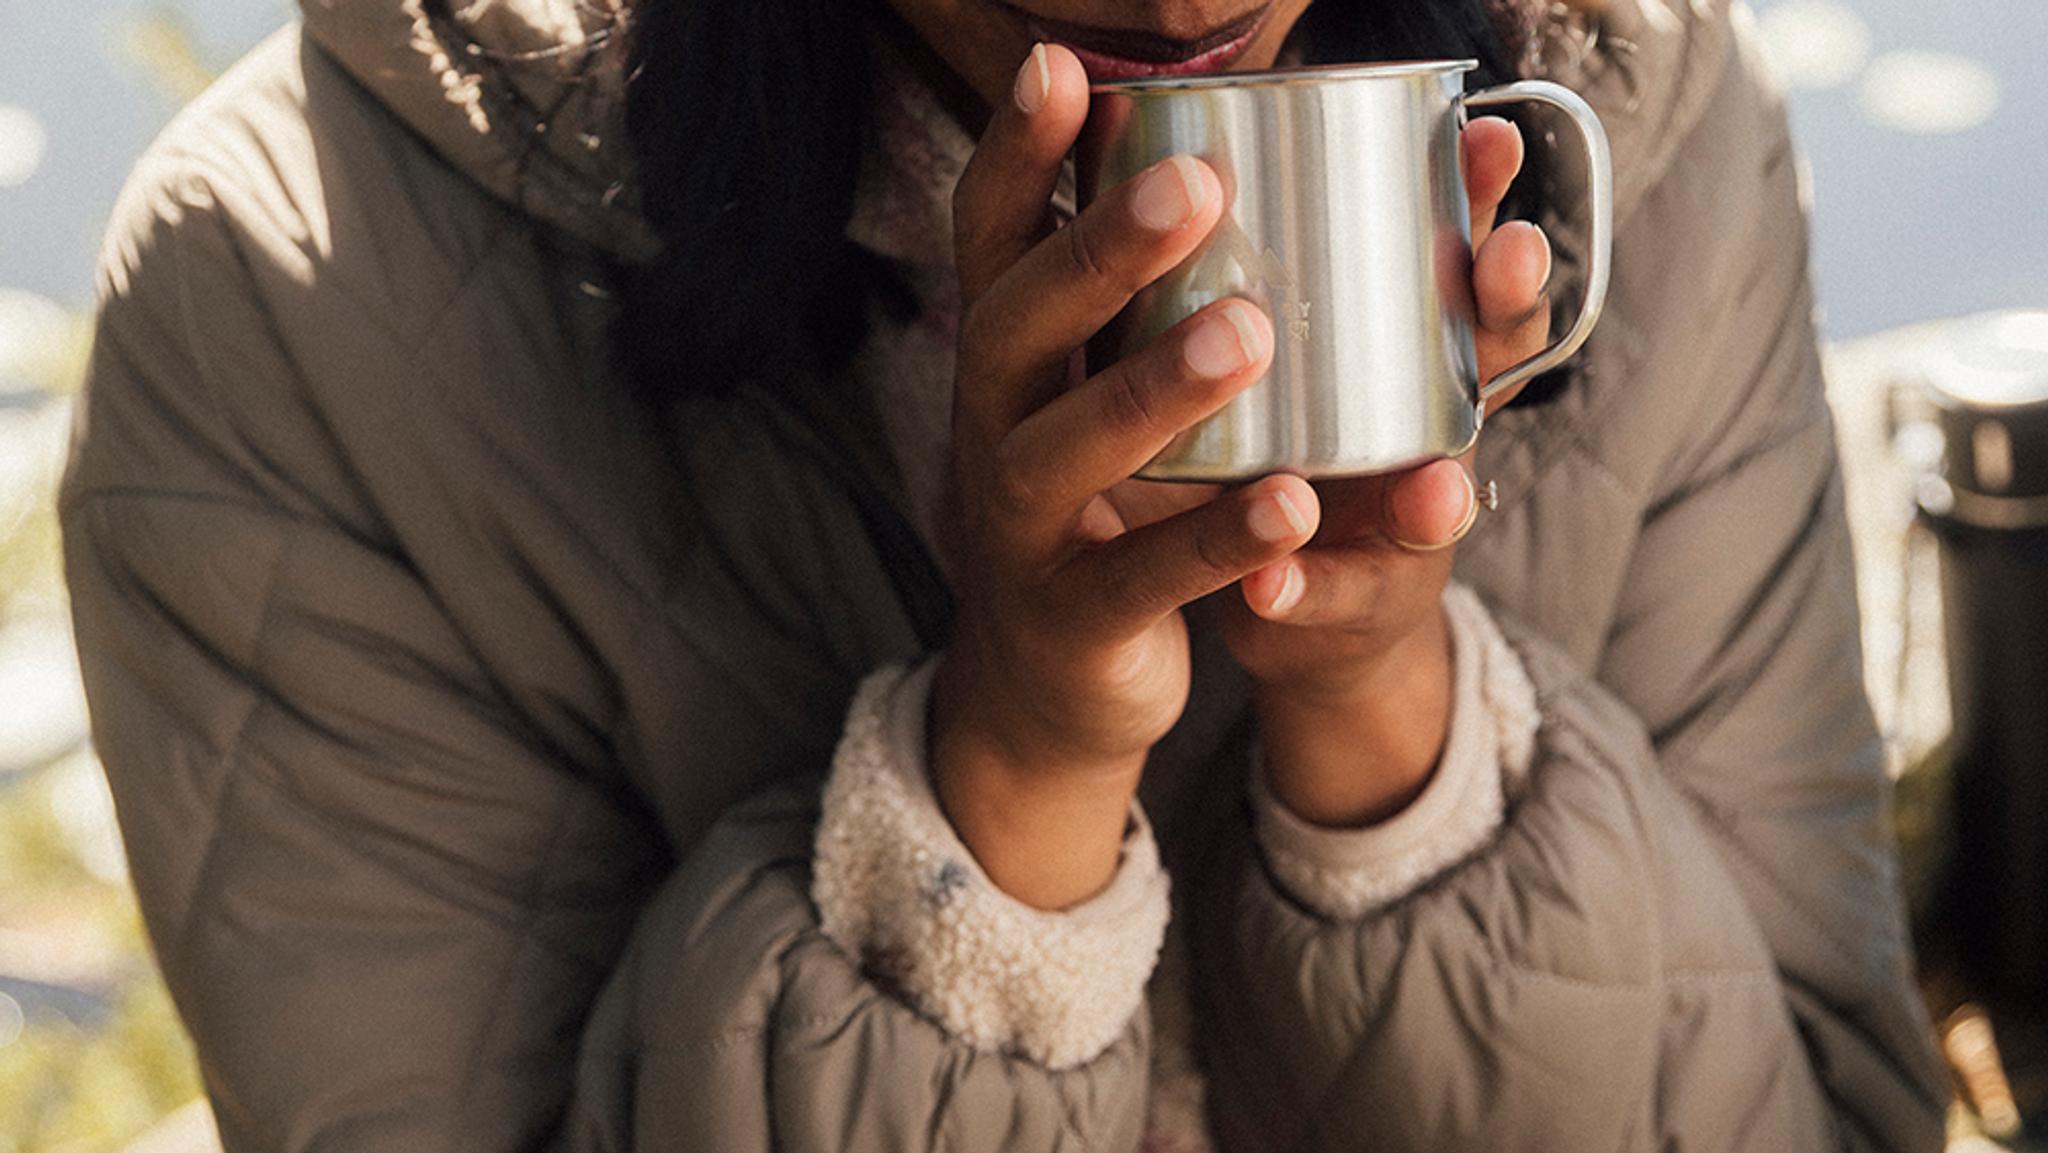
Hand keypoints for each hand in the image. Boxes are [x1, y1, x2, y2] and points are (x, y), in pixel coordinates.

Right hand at [927, 44, 1316, 908]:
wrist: (1049, 685)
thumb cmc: (1101, 503)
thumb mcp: (1092, 394)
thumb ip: (1132, 304)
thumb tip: (1222, 153)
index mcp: (1006, 362)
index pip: (989, 240)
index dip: (1014, 154)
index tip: (1058, 65)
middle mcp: (990, 431)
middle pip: (1016, 328)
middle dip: (1099, 253)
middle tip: (1196, 184)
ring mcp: (1020, 532)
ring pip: (1066, 451)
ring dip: (1153, 388)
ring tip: (1250, 331)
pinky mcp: (1074, 620)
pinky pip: (1144, 577)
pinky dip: (1216, 540)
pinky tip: (1292, 502)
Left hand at [1108, 117, 1554, 827]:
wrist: (1299, 613)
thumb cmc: (1293, 453)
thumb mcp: (1286, 362)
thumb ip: (1260, 284)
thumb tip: (1186, 163)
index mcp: (1410, 362)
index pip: (1462, 267)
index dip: (1485, 208)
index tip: (1489, 137)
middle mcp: (1429, 434)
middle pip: (1492, 363)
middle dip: (1506, 310)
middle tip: (1510, 260)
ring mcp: (1398, 525)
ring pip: (1440, 503)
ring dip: (1438, 496)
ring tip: (1436, 483)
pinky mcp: (1345, 607)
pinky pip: (1328, 602)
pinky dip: (1300, 591)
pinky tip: (1268, 580)